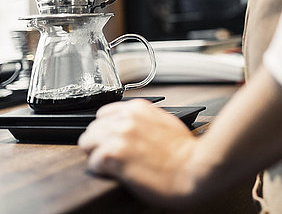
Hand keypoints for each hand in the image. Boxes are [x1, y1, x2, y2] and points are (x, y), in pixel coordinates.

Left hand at [78, 99, 201, 207]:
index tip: (112, 140)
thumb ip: (145, 119)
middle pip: (92, 128)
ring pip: (87, 143)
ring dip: (98, 155)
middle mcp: (126, 118)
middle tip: (114, 157)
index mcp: (138, 108)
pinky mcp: (115, 155)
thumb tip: (133, 124)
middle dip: (100, 143)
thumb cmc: (185, 152)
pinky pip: (93, 162)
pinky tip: (118, 173)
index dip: (106, 130)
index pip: (103, 114)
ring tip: (115, 165)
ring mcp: (119, 135)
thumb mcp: (166, 122)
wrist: (194, 170)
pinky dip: (102, 170)